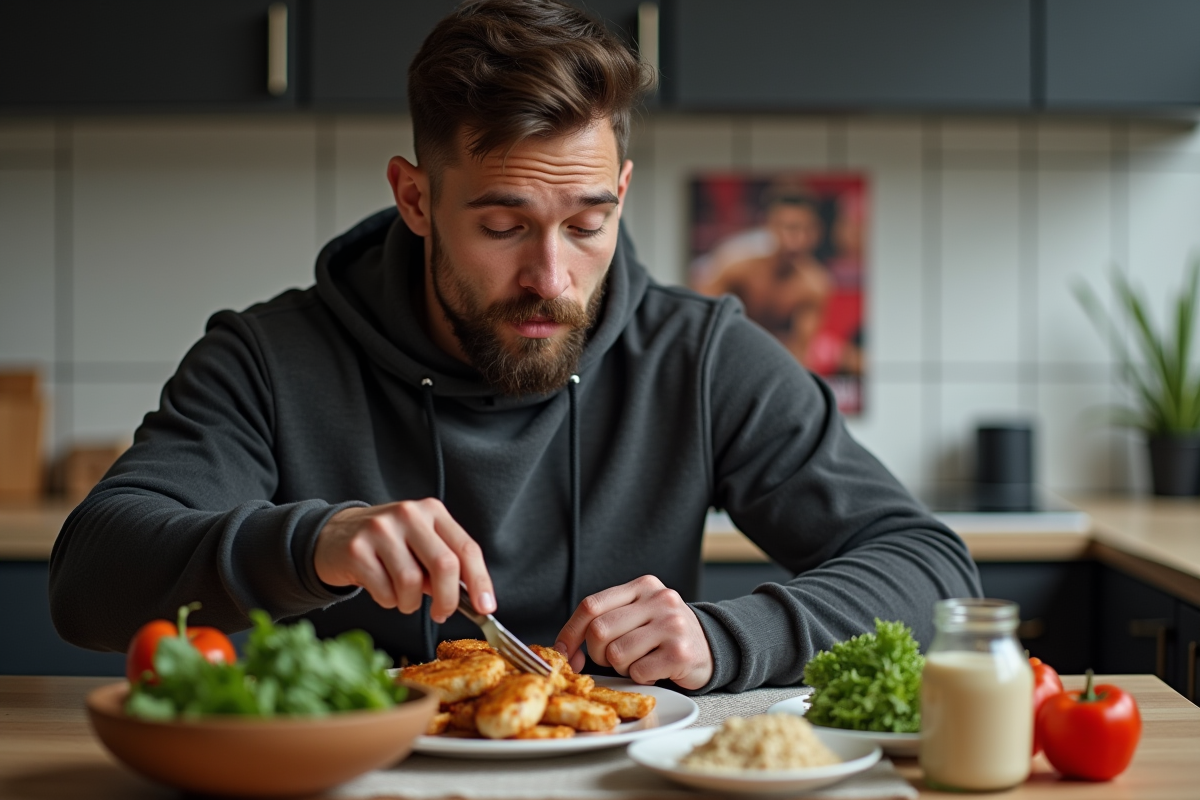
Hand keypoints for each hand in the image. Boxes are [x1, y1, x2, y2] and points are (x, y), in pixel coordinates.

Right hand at [314, 499, 495, 623]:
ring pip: (412, 583)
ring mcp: (381, 530)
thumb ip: (445, 564)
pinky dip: (389, 601)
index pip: (466, 548)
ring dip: (410, 602)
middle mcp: (409, 514)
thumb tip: (471, 598)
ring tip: (401, 596)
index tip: (486, 607)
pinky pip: (385, 592)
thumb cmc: (388, 545)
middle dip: (448, 600)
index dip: (480, 581)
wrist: (335, 535)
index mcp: (432, 511)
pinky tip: (382, 589)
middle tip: (442, 614)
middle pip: (445, 565)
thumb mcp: (421, 544)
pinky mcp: (357, 549)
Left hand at [554, 575, 712, 689]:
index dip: (570, 632)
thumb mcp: (641, 614)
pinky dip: (641, 678)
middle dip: (597, 654)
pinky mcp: (680, 653)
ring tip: (640, 661)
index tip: (563, 653)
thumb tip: (563, 650)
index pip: (591, 605)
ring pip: (617, 654)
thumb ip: (607, 619)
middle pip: (599, 631)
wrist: (713, 647)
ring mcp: (672, 625)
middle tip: (612, 660)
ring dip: (622, 667)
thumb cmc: (665, 634)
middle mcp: (659, 599)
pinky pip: (638, 672)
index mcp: (642, 586)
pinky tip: (656, 670)